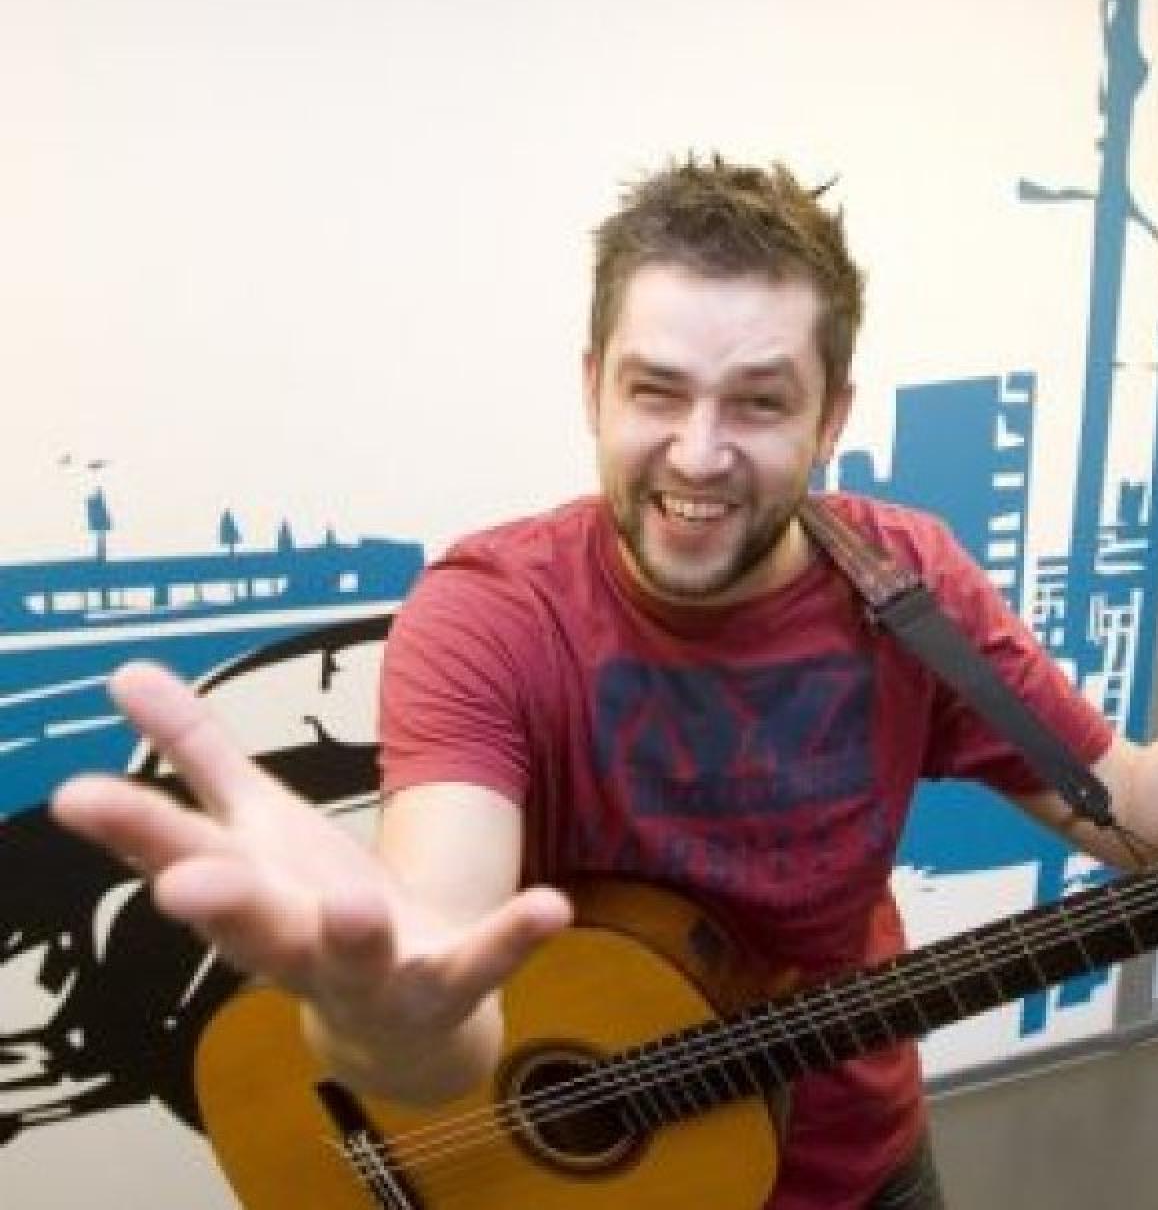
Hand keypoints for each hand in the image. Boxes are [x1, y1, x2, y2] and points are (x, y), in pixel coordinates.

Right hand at [51, 662, 569, 1066]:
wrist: (397, 1015)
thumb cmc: (308, 908)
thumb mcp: (256, 825)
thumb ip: (198, 753)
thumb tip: (125, 672)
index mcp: (249, 893)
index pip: (179, 854)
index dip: (130, 829)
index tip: (76, 796)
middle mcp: (295, 942)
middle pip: (251, 924)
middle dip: (220, 904)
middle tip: (184, 884)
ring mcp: (374, 972)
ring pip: (354, 959)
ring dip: (350, 935)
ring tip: (353, 902)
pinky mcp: (449, 981)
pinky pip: (481, 960)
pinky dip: (511, 936)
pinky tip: (551, 904)